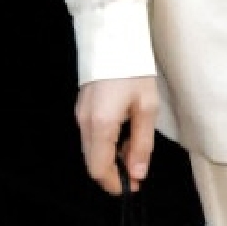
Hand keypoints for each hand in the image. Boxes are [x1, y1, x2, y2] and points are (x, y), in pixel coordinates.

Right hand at [75, 77, 158, 193]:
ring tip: (134, 149)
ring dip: (110, 158)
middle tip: (137, 171)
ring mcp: (80, 115)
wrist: (113, 38)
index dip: (115, 184)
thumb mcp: (146, 108)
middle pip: (92, 162)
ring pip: (91, 150)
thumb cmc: (133, 71)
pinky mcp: (82, 108)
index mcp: (100, 125)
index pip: (99, 169)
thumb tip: (137, 174)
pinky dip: (105, 144)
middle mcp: (84, 123)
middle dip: (114, 173)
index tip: (134, 187)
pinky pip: (91, 136)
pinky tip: (123, 135)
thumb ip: (141, 144)